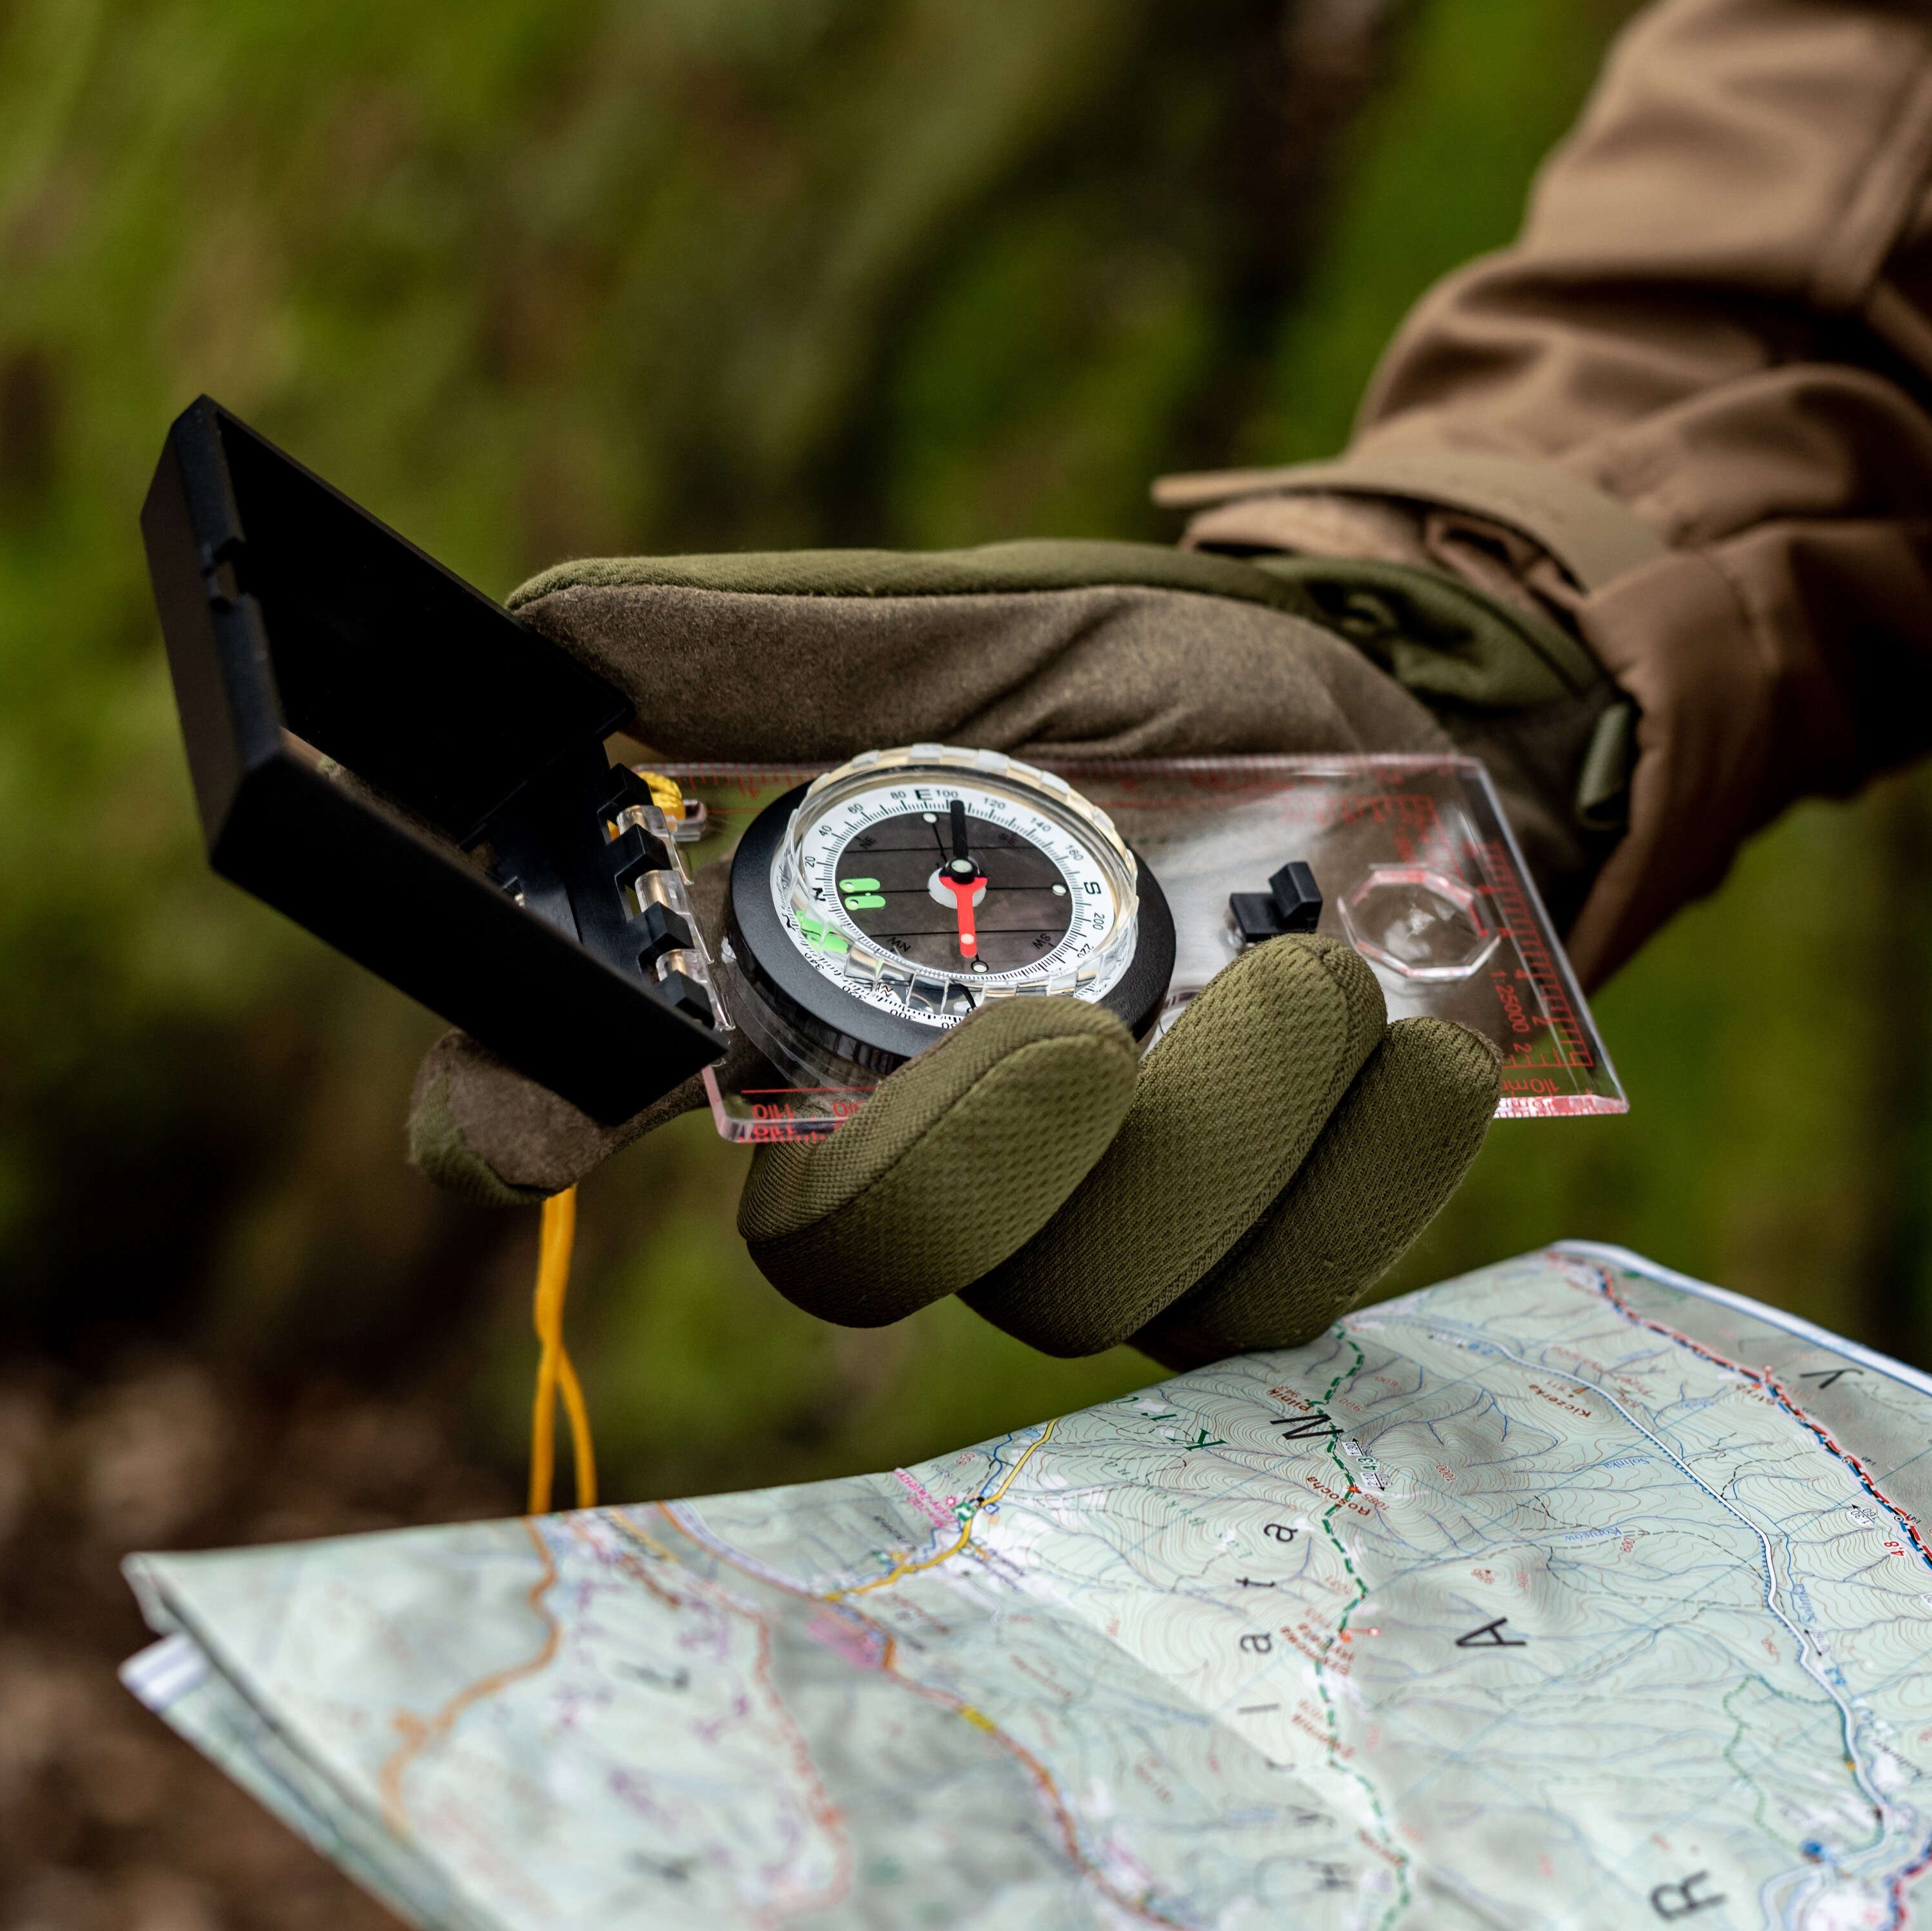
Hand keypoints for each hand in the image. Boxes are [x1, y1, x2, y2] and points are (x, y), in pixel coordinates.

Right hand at [406, 537, 1602, 1358]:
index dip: (519, 1110)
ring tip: (1318, 968)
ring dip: (1223, 1122)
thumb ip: (785, 656)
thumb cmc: (1176, 692)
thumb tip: (548, 637)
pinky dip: (1361, 1159)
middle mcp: (922, 1131)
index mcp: (810, 976)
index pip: (594, 1079)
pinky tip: (1411, 1041)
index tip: (515, 1132)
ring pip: (1091, 1289)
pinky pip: (1280, 1293)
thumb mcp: (993, 637)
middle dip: (967, 1163)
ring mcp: (1093, 1221)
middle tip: (1084, 1028)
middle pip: (851, 1258)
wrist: (1416, 762)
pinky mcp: (1253, 1263)